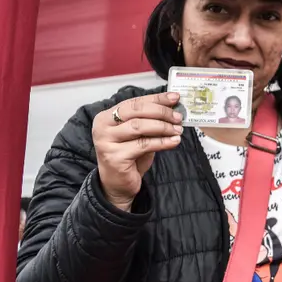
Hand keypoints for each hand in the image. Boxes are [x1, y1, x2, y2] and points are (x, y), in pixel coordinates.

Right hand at [93, 92, 182, 211]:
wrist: (118, 184)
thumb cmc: (130, 156)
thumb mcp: (140, 135)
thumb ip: (150, 121)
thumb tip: (173, 107)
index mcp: (107, 116)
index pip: (134, 102)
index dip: (156, 99)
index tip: (175, 97)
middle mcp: (102, 127)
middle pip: (136, 112)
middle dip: (161, 112)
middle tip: (178, 117)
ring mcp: (106, 142)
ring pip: (139, 127)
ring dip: (163, 127)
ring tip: (178, 130)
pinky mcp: (115, 157)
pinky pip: (143, 145)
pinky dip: (162, 142)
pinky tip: (174, 141)